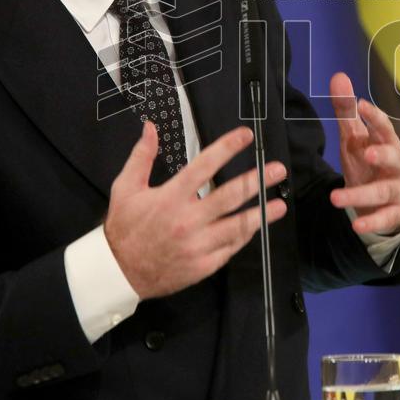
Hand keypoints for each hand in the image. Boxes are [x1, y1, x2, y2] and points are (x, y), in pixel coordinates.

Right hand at [105, 122, 287, 298]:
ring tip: (280, 204)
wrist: (118, 272)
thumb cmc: (124, 227)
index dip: (227, 148)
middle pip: (230, 196)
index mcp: (171, 197)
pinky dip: (244, 236)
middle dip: (257, 181)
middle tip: (278, 170)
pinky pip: (230, 248)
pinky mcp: (203, 265)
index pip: (205, 166)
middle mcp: (188, 220)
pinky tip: (256, 226)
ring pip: (237, 226)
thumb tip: (150, 127)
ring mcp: (198, 245)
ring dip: (261, 214)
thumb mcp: (125, 188)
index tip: (246, 136)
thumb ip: (141, 156)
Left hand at [328, 72, 399, 234]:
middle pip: (395, 158)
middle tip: (366, 151)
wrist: (380, 199)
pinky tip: (357, 225)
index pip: (385, 128)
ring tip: (337, 199)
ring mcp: (397, 190)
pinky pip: (385, 218)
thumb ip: (346, 111)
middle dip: (382, 154)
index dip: (375, 116)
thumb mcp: (354, 138)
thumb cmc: (368, 162)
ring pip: (384, 191)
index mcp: (388, 143)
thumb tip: (338, 76)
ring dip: (361, 195)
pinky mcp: (393, 213)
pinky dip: (372, 222)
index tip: (361, 105)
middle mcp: (397, 166)